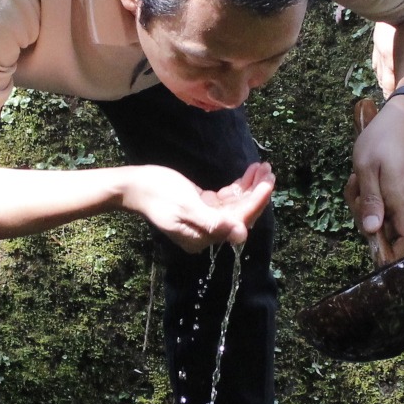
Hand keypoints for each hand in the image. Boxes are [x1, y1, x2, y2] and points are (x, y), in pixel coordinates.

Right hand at [122, 162, 274, 252]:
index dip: (255, 202)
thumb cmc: (157, 193)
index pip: (238, 221)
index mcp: (203, 236)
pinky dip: (239, 187)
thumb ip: (213, 222)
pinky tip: (249, 173)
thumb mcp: (186, 207)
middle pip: (240, 213)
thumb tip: (241, 236)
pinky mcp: (202, 206)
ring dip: (250, 187)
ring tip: (263, 167)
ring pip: (236, 205)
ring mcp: (205, 219)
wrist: (135, 185)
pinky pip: (226, 199)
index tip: (268, 182)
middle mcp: (207, 232)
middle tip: (269, 170)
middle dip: (257, 192)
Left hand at [345, 95, 403, 263]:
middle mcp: (402, 201)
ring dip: (361, 201)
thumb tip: (372, 232)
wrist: (401, 118)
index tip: (375, 249)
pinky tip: (359, 175)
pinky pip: (377, 199)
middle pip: (384, 228)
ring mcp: (398, 194)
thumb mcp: (366, 169)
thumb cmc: (382, 140)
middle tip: (354, 191)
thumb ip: (370, 201)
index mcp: (398, 200)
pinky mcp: (393, 186)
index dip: (394, 250)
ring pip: (377, 212)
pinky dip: (365, 191)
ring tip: (356, 178)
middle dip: (363, 217)